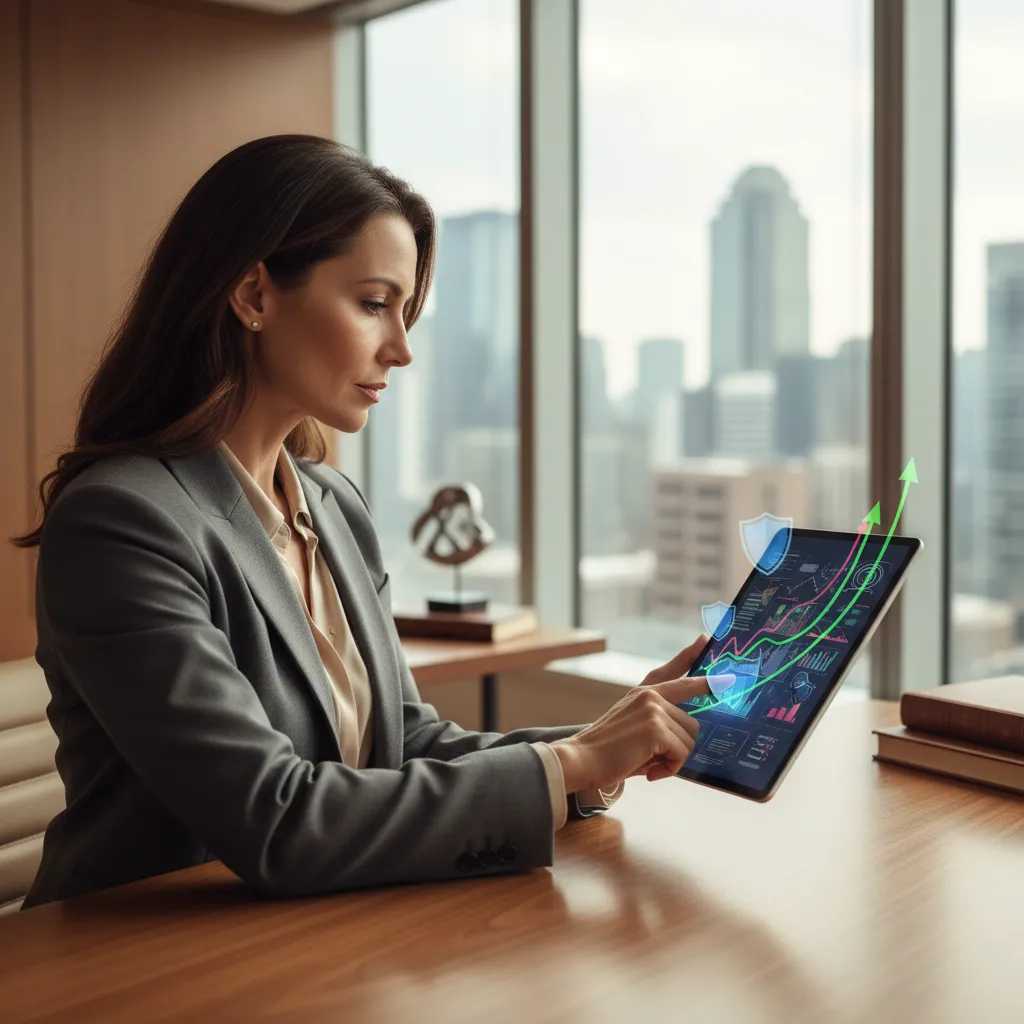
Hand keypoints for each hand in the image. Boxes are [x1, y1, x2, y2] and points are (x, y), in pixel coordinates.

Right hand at [550, 634, 712, 792]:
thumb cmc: (607, 751)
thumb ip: (660, 721)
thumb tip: (692, 731)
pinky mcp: (656, 728)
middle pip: (693, 722)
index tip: (705, 639)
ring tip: (648, 764)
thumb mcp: (634, 726)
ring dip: (674, 759)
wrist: (581, 760)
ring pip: (690, 740)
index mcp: (643, 692)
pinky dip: (669, 768)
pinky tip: (651, 772)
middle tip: (655, 759)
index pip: (672, 670)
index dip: (691, 655)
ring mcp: (654, 709)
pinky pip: (682, 754)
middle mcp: (650, 695)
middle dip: (679, 747)